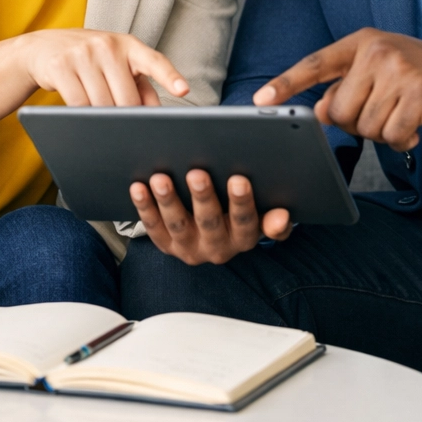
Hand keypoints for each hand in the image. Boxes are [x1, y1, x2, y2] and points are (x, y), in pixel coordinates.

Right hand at [0, 29, 187, 151]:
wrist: (44, 47)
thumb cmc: (90, 59)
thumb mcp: (117, 63)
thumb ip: (140, 84)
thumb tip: (156, 112)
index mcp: (128, 45)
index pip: (154, 61)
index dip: (170, 77)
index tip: (184, 90)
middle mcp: (107, 45)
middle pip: (126, 97)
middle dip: (126, 117)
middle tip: (123, 126)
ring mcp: (83, 53)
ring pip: (102, 104)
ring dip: (102, 118)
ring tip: (99, 116)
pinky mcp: (61, 66)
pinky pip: (79, 104)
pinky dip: (83, 115)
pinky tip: (81, 113)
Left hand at [130, 170, 291, 264]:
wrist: (217, 237)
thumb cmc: (242, 214)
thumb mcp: (263, 217)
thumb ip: (274, 219)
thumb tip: (282, 217)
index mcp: (244, 238)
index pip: (246, 222)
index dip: (242, 203)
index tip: (239, 179)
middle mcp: (217, 248)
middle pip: (210, 222)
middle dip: (203, 197)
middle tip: (197, 173)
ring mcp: (189, 248)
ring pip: (177, 225)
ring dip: (169, 201)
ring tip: (161, 178)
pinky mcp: (167, 246)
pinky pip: (153, 227)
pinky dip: (145, 207)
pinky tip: (138, 187)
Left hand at [253, 29, 421, 151]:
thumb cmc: (419, 74)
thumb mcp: (379, 68)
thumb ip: (346, 85)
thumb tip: (318, 112)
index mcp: (361, 42)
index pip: (315, 64)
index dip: (286, 83)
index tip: (260, 100)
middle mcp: (378, 52)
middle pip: (338, 110)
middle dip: (355, 123)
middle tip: (381, 112)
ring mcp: (400, 73)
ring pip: (365, 127)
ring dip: (382, 133)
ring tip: (401, 116)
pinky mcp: (421, 97)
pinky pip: (392, 136)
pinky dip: (401, 141)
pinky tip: (415, 127)